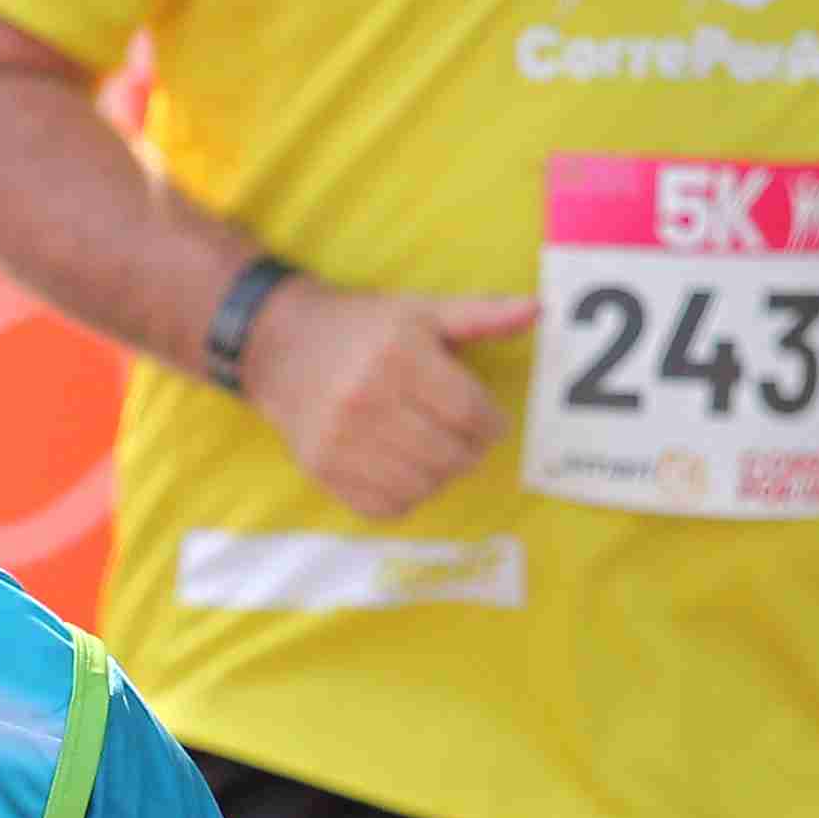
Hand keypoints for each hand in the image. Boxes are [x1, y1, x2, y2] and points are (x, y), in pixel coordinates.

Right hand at [237, 282, 540, 521]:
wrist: (281, 348)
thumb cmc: (364, 329)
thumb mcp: (423, 312)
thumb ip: (482, 315)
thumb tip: (537, 311)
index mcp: (399, 356)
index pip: (471, 415)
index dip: (493, 425)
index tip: (489, 421)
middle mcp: (367, 399)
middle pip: (451, 457)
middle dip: (470, 451)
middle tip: (463, 437)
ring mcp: (341, 440)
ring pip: (422, 487)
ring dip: (439, 475)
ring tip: (433, 450)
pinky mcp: (323, 470)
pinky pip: (386, 506)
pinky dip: (405, 495)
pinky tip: (402, 467)